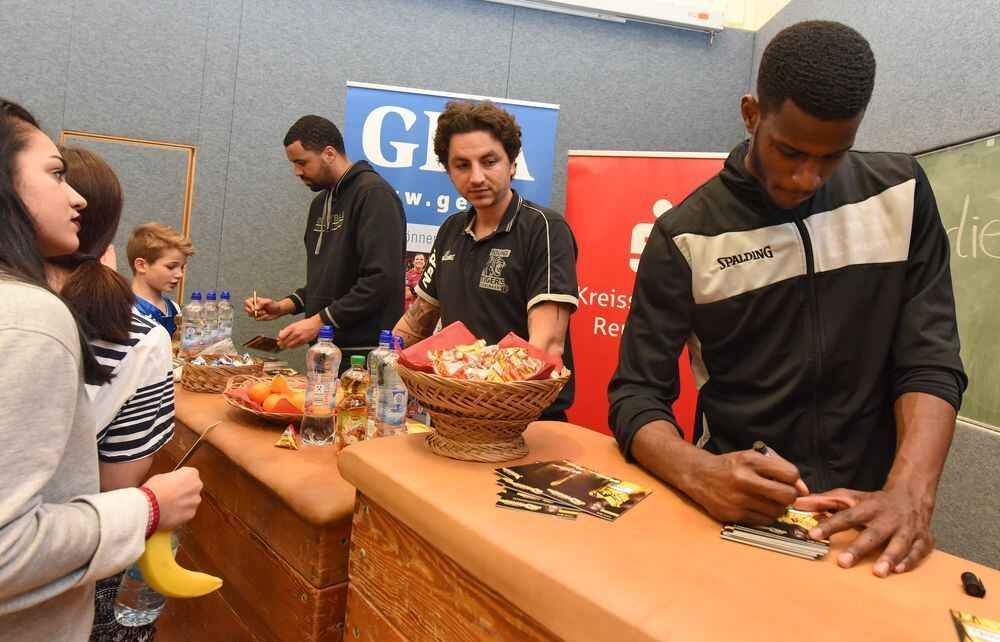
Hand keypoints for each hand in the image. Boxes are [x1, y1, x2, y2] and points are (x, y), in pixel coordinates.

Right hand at [143, 467, 202, 530]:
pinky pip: (187, 512)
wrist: (148, 508)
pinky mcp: (191, 514)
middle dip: (183, 491)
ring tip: (169, 504)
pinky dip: (181, 512)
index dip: (179, 478)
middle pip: (192, 488)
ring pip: (191, 501)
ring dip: (183, 502)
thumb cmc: (153, 490)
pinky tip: (170, 512)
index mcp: (191, 474)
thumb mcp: (161, 476)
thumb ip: (172, 478)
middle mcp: (197, 486)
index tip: (173, 482)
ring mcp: (195, 501)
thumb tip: (172, 482)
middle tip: (171, 494)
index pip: (189, 474)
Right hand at [243, 296, 287, 320]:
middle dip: (251, 311)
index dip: (248, 305)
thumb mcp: (268, 302)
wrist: (278, 311)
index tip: (253, 308)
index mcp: (255, 300)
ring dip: (258, 314)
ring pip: (250, 315)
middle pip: (246, 309)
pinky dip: (261, 318)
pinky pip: (256, 319)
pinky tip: (266, 315)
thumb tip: (254, 308)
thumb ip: (261, 304)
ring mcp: (255, 312)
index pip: (247, 302)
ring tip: (265, 312)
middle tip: (255, 311)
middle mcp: (254, 306)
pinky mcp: (258, 317)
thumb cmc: (273, 304)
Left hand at [277, 314, 323, 348]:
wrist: (314, 324)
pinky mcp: (304, 342)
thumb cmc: (304, 323)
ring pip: (289, 346)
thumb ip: (287, 330)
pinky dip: (291, 347)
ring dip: (286, 346)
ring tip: (285, 344)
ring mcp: (300, 339)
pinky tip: (291, 345)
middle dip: (281, 344)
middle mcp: (296, 334)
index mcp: (292, 328)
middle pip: (284, 342)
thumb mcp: (293, 324)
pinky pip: (295, 347)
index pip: (281, 336)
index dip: (279, 338)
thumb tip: (280, 336)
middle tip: (280, 343)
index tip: (279, 339)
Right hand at [683, 448, 808, 524]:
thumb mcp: (753, 457)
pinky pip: (764, 521)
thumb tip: (803, 490)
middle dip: (789, 496)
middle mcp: (744, 479)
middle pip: (787, 495)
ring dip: (777, 507)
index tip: (786, 480)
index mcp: (751, 461)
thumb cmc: (732, 466)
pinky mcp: (733, 514)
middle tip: (781, 494)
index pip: (790, 474)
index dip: (793, 479)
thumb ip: (780, 467)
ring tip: (767, 500)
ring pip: (777, 511)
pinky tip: (757, 507)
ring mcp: (738, 499)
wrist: (700, 476)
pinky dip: (765, 515)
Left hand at [794, 486, 933, 576]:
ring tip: (878, 572)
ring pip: (899, 543)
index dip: (830, 525)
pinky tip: (899, 570)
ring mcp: (907, 529)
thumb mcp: (850, 497)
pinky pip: (917, 551)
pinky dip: (909, 561)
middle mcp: (889, 518)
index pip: (846, 516)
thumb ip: (824, 501)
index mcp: (869, 507)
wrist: (912, 497)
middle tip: (843, 563)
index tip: (813, 534)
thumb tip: (797, 502)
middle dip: (859, 548)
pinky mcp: (923, 539)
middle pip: (872, 534)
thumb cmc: (874, 502)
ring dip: (890, 557)